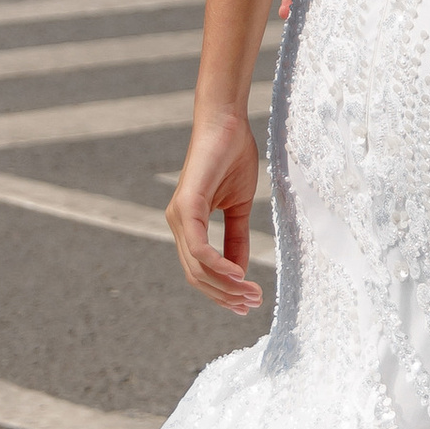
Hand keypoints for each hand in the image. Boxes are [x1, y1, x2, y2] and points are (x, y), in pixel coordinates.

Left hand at [166, 107, 263, 313]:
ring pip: (196, 266)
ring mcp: (179, 216)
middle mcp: (177, 223)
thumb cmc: (232, 157)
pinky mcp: (187, 206)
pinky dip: (217, 264)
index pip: (200, 269)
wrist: (226, 123)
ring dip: (225, 285)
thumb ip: (236, 239)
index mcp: (188, 224)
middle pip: (196, 275)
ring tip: (250, 294)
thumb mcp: (239, 207)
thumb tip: (240, 273)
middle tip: (252, 304)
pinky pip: (198, 246)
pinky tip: (237, 274)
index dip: (222, 290)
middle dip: (224, 295)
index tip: (247, 302)